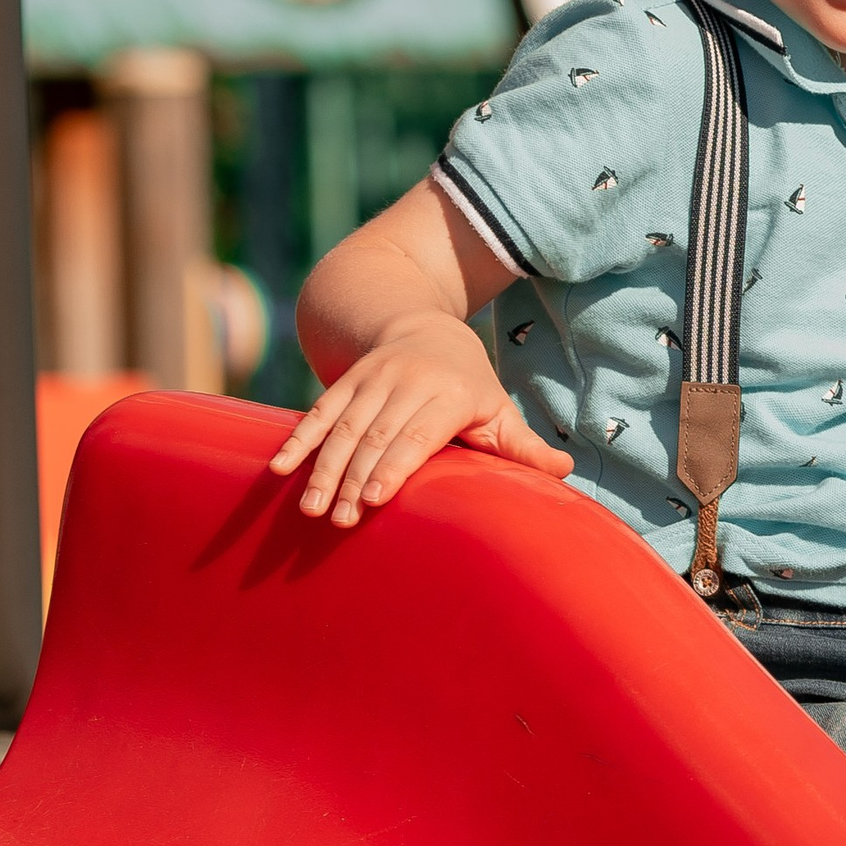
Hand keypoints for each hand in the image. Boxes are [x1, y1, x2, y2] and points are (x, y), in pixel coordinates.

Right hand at [267, 320, 572, 526]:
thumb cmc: (468, 384)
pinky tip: (280, 468)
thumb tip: (565, 471)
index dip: (394, 465)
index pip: (418, 433)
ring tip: (311, 508)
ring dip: (323, 468)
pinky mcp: (345, 381)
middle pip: (376, 435)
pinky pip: (318, 411)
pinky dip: (299, 438)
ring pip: (343, 426)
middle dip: (354, 478)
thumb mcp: (498, 409)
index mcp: (451, 393)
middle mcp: (408, 382)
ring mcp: (372, 379)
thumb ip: (523, 445)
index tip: (374, 499)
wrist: (422, 325)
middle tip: (339, 520)